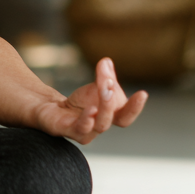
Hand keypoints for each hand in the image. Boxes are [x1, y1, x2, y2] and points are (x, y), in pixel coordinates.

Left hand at [32, 58, 146, 144]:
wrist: (51, 110)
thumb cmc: (78, 103)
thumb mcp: (94, 87)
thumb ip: (104, 76)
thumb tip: (107, 61)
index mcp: (111, 116)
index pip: (126, 115)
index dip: (135, 107)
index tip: (143, 93)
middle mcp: (101, 126)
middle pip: (116, 118)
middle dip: (115, 100)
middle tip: (111, 83)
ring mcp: (86, 132)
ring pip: (101, 125)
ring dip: (105, 107)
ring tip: (105, 90)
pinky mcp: (69, 131)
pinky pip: (82, 129)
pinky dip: (88, 119)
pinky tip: (91, 109)